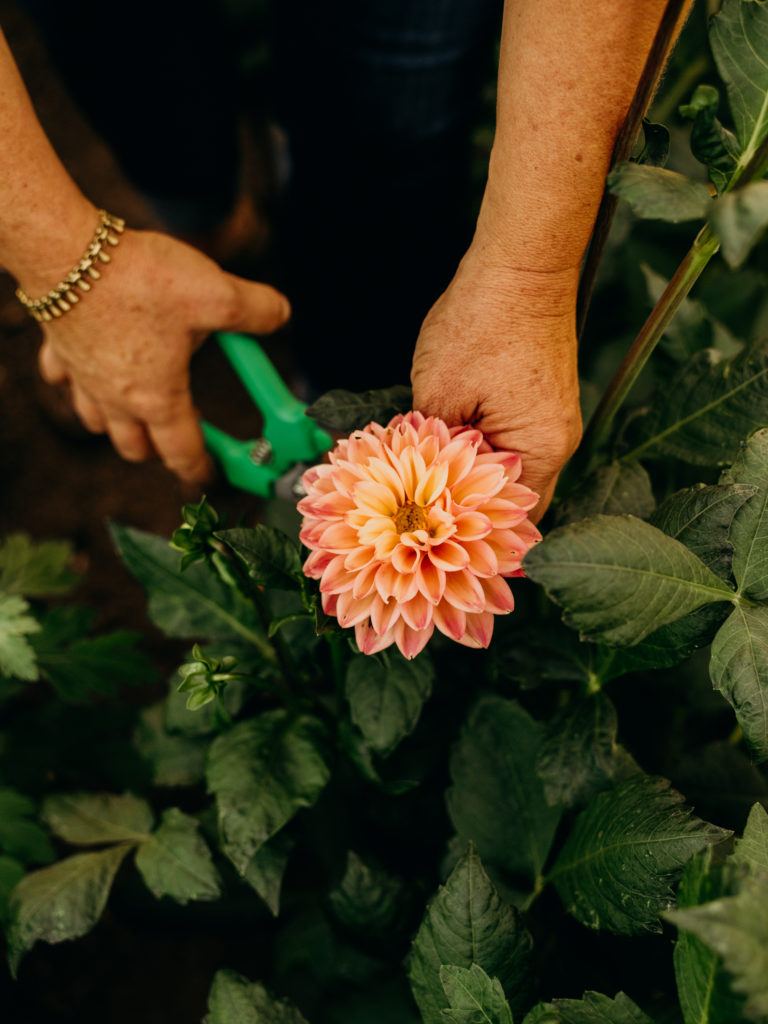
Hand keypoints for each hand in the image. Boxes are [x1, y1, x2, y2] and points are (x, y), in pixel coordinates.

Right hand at [36, 226, 289, 482]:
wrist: (66, 251)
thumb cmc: (139, 279)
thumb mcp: (216, 294)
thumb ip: (257, 310)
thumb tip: (281, 314)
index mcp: (158, 398)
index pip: (182, 453)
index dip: (200, 470)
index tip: (208, 476)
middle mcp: (116, 399)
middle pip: (134, 448)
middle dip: (157, 451)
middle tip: (176, 437)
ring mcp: (82, 378)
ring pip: (95, 422)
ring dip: (117, 424)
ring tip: (138, 408)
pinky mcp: (58, 350)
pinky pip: (64, 381)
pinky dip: (78, 384)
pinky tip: (91, 369)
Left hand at [411, 251, 581, 523]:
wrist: (520, 264)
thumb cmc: (482, 322)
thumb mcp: (438, 394)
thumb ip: (431, 448)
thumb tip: (418, 479)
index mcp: (540, 450)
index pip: (512, 520)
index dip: (473, 536)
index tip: (436, 547)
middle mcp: (556, 442)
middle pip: (512, 500)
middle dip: (470, 511)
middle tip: (425, 524)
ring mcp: (551, 422)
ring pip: (508, 470)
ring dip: (472, 478)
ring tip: (429, 489)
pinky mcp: (541, 402)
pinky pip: (510, 443)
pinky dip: (480, 450)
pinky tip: (446, 448)